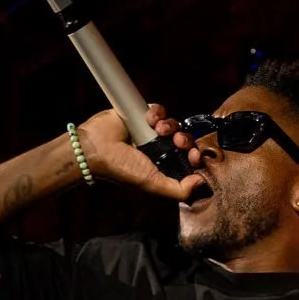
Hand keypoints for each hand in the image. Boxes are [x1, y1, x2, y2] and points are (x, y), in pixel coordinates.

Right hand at [76, 102, 208, 202]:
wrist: (97, 147)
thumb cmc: (121, 169)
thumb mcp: (152, 184)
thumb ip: (178, 190)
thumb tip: (201, 183)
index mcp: (163, 165)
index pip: (188, 159)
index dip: (195, 155)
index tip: (193, 155)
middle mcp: (159, 149)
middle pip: (184, 139)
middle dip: (184, 139)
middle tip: (178, 141)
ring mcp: (151, 131)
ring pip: (173, 123)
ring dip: (170, 125)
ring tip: (158, 129)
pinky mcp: (142, 115)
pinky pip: (159, 110)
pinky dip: (157, 112)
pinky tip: (149, 119)